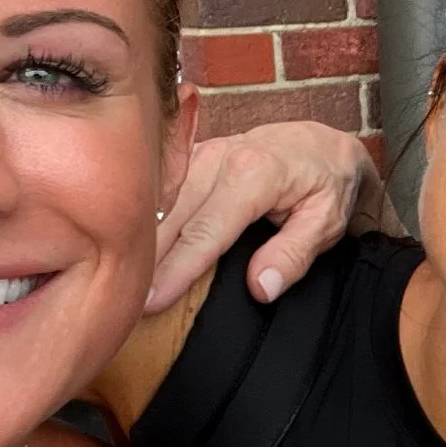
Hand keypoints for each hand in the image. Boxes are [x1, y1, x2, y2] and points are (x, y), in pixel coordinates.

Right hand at [146, 122, 397, 314]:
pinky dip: (143, 216)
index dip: (178, 269)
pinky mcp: (191, 157)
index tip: (152, 301)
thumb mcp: (327, 222)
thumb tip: (261, 287)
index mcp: (254, 175)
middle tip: (122, 301)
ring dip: (139, 239)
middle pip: (172, 217)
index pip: (207, 231)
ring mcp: (201, 154)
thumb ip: (294, 255)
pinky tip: (126, 244)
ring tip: (117, 278)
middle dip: (147, 260)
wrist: (323, 145)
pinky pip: (161, 189)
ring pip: (159, 201)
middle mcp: (220, 159)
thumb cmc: (327, 185)